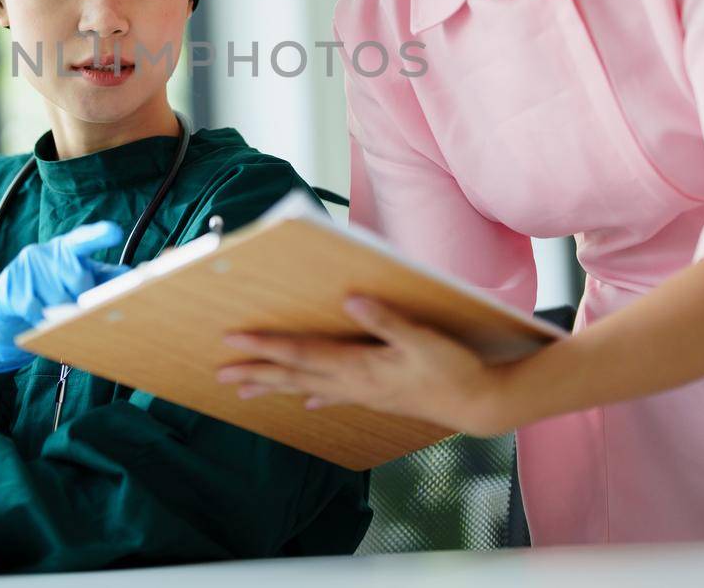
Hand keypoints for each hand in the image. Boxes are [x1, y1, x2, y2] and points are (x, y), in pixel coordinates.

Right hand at [0, 220, 129, 372]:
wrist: (8, 304)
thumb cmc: (53, 288)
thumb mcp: (79, 278)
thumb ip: (105, 277)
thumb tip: (130, 274)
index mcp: (67, 247)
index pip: (85, 239)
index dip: (100, 235)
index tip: (115, 232)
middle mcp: (46, 251)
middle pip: (78, 279)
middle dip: (80, 296)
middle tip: (74, 300)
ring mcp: (26, 267)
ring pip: (59, 299)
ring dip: (62, 313)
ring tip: (55, 309)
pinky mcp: (11, 288)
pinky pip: (38, 312)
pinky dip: (42, 321)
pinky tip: (38, 316)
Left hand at [216, 296, 517, 435]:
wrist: (482, 404)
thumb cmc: (455, 369)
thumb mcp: (424, 339)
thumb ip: (388, 319)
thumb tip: (352, 300)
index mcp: (361, 367)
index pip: (304, 354)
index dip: (268, 346)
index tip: (236, 340)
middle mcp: (355, 383)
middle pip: (296, 376)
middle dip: (257, 372)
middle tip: (221, 373)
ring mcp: (364, 393)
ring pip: (308, 389)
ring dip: (275, 386)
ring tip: (244, 388)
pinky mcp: (376, 396)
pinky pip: (335, 397)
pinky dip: (315, 396)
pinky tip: (305, 402)